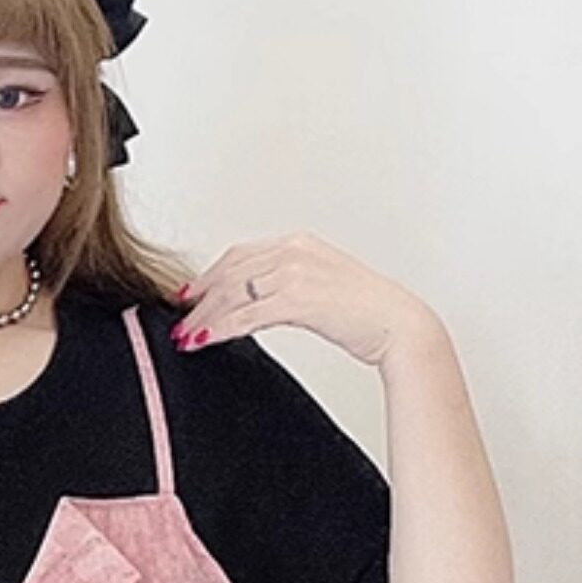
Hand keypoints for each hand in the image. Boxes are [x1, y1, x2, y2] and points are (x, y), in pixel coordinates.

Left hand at [169, 232, 432, 370]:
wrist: (402, 326)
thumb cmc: (371, 313)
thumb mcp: (326, 286)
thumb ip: (292, 285)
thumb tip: (261, 302)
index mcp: (300, 243)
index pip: (240, 255)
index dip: (209, 275)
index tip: (190, 294)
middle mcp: (295, 251)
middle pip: (229, 271)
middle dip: (199, 298)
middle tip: (179, 318)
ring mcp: (296, 273)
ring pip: (232, 293)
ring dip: (204, 316)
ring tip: (186, 335)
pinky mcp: (299, 300)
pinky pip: (246, 315)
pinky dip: (220, 328)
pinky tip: (206, 339)